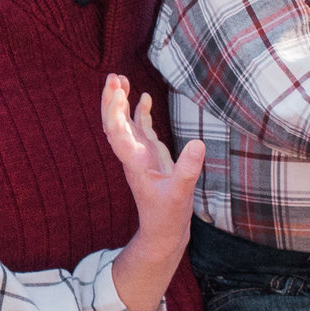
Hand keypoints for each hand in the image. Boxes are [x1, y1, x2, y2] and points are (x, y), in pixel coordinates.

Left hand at [102, 75, 203, 310]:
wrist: (164, 233)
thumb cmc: (168, 217)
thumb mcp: (181, 195)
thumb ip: (188, 170)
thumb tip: (198, 143)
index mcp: (135, 163)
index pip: (117, 132)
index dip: (114, 111)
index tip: (115, 90)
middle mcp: (134, 156)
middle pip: (115, 124)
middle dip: (112, 100)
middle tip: (113, 77)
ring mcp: (142, 156)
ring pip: (126, 124)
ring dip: (121, 102)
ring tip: (119, 79)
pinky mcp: (152, 158)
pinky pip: (142, 130)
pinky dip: (140, 113)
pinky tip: (143, 97)